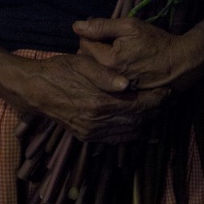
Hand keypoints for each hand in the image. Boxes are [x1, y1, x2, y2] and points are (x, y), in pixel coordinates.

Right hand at [19, 50, 170, 143]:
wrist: (34, 89)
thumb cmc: (59, 70)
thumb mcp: (82, 64)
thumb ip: (105, 75)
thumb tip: (127, 84)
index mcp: (99, 103)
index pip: (138, 105)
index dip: (156, 99)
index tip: (169, 90)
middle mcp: (97, 122)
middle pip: (137, 120)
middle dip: (155, 110)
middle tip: (167, 98)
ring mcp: (91, 132)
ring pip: (128, 132)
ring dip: (145, 121)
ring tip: (156, 108)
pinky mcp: (86, 136)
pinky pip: (115, 139)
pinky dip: (130, 131)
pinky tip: (136, 121)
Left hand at [73, 5, 203, 92]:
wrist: (180, 64)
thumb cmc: (156, 42)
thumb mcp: (130, 26)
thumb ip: (102, 26)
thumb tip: (76, 26)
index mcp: (107, 62)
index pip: (84, 45)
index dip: (92, 36)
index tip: (105, 33)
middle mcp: (108, 81)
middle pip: (87, 63)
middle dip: (93, 52)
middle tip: (108, 44)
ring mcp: (115, 93)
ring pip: (96, 75)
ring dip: (99, 66)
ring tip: (114, 57)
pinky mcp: (123, 99)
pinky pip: (107, 87)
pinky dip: (108, 78)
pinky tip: (119, 71)